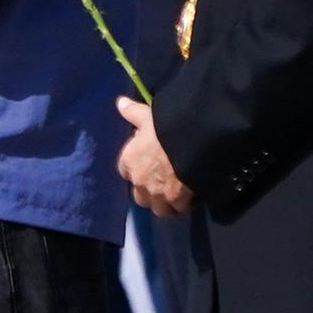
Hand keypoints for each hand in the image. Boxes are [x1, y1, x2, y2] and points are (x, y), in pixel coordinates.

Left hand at [112, 95, 189, 217]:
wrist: (193, 140)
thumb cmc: (167, 125)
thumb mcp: (148, 115)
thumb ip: (133, 112)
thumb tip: (120, 102)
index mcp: (129, 160)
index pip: (125, 171)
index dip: (136, 169)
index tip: (147, 165)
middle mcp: (139, 180)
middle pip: (140, 196)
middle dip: (149, 192)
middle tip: (164, 183)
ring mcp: (157, 193)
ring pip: (158, 208)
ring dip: (166, 204)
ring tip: (178, 196)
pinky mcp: (177, 201)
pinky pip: (179, 209)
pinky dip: (185, 205)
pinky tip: (193, 197)